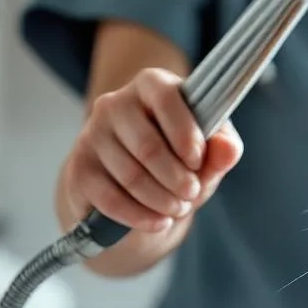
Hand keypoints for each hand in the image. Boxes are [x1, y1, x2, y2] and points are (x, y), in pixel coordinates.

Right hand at [62, 68, 242, 232]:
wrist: (132, 189)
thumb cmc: (176, 159)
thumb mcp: (206, 154)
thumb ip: (222, 149)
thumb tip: (228, 149)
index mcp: (152, 85)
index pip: (167, 99)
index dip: (186, 134)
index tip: (198, 161)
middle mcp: (115, 103)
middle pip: (148, 146)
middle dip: (177, 178)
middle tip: (192, 193)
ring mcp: (92, 135)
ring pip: (131, 176)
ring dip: (162, 200)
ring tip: (178, 208)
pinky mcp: (79, 169)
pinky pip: (110, 198)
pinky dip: (139, 216)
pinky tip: (158, 222)